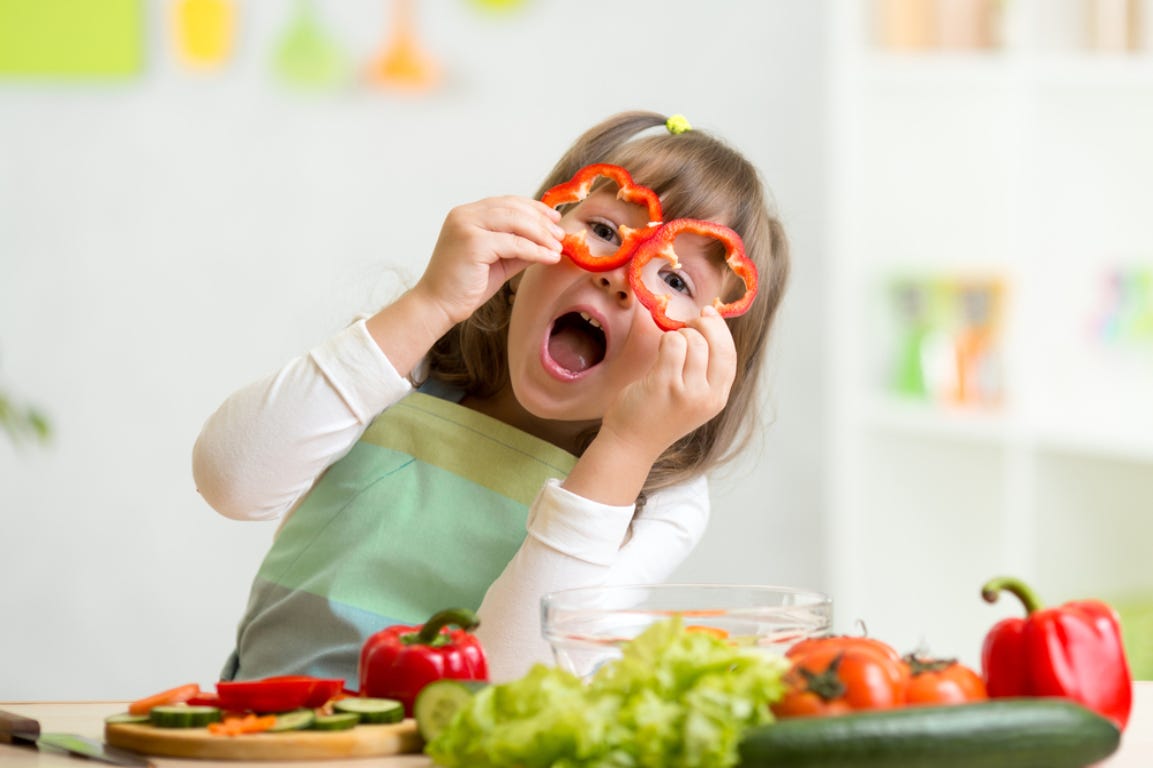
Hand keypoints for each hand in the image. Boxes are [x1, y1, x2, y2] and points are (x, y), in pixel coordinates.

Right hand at [413, 196, 563, 325]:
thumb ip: (519, 246)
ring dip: (542, 234)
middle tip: (561, 235)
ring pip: (515, 222)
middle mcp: (464, 214)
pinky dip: (535, 250)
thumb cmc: (465, 285)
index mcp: (467, 214)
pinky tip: (549, 258)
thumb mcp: (499, 260)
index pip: (507, 202)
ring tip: (558, 247)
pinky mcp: (472, 243)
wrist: (438, 306)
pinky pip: (513, 243)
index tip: (554, 218)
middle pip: (514, 208)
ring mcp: (467, 226)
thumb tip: (549, 239)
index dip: (534, 208)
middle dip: (542, 221)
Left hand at [600, 306, 738, 462]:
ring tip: (668, 347)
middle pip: (717, 345)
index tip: (709, 314)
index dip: (721, 331)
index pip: (730, 356)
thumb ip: (703, 372)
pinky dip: (666, 339)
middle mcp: (707, 396)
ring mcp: (687, 391)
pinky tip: (659, 350)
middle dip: (703, 326)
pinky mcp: (664, 384)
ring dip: (679, 335)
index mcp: (717, 399)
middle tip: (687, 324)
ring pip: (693, 341)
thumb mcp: (692, 399)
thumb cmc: (657, 415)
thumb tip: (708, 326)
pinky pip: (672, 344)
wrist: (631, 443)